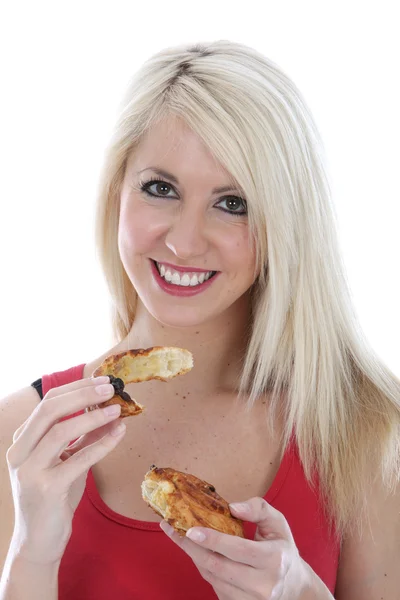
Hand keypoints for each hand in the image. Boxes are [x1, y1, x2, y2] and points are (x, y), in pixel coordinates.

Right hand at [6, 376, 125, 565]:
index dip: (76, 388)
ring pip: (60, 431)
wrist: (39, 542)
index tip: (102, 381)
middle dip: (83, 394)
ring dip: (93, 416)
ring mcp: (30, 471)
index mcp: (22, 440)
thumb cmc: (54, 498)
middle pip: (50, 410)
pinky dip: (102, 444)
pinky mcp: (46, 489)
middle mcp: (20, 452)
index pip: (47, 402)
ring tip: (118, 409)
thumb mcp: (68, 461)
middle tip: (111, 388)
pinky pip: (78, 459)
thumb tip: (109, 410)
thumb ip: (83, 437)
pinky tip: (119, 434)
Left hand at [160, 497, 312, 598]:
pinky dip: (204, 569)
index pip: (238, 549)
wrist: (293, 586)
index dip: (213, 539)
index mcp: (274, 559)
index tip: (191, 529)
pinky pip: (215, 588)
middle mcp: (264, 585)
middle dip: (193, 548)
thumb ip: (257, 509)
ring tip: (180, 538)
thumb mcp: (277, 523)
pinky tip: (197, 553)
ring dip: (194, 558)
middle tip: (175, 530)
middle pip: (219, 567)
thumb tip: (233, 507)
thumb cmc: (282, 549)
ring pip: (213, 579)